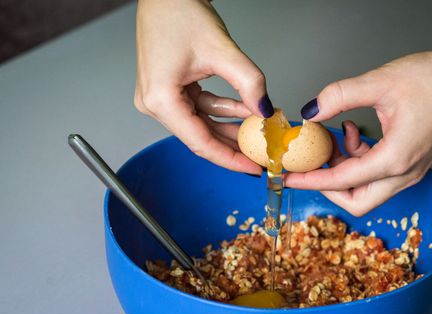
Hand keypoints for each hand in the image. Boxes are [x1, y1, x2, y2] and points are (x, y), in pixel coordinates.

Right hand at [134, 0, 273, 174]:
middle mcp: (155, 102)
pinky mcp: (170, 89)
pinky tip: (246, 109)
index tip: (253, 168)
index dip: (230, 159)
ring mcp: (161, 96)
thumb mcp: (221, 50)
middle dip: (233, 144)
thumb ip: (248, 83)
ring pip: (203, 123)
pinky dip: (223, 109)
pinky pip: (200, 108)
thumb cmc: (178, 11)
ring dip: (231, 124)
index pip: (200, 142)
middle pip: (201, 136)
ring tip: (259, 129)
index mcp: (160, 99)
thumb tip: (265, 110)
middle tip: (260, 154)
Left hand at [285, 38, 431, 215]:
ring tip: (332, 138)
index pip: (342, 182)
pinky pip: (377, 172)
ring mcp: (409, 170)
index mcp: (395, 160)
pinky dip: (358, 157)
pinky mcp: (410, 160)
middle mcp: (404, 173)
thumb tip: (311, 111)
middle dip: (328, 187)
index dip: (311, 181)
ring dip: (344, 168)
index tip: (289, 178)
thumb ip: (339, 96)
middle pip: (357, 201)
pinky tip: (352, 132)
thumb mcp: (380, 82)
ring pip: (367, 188)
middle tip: (310, 166)